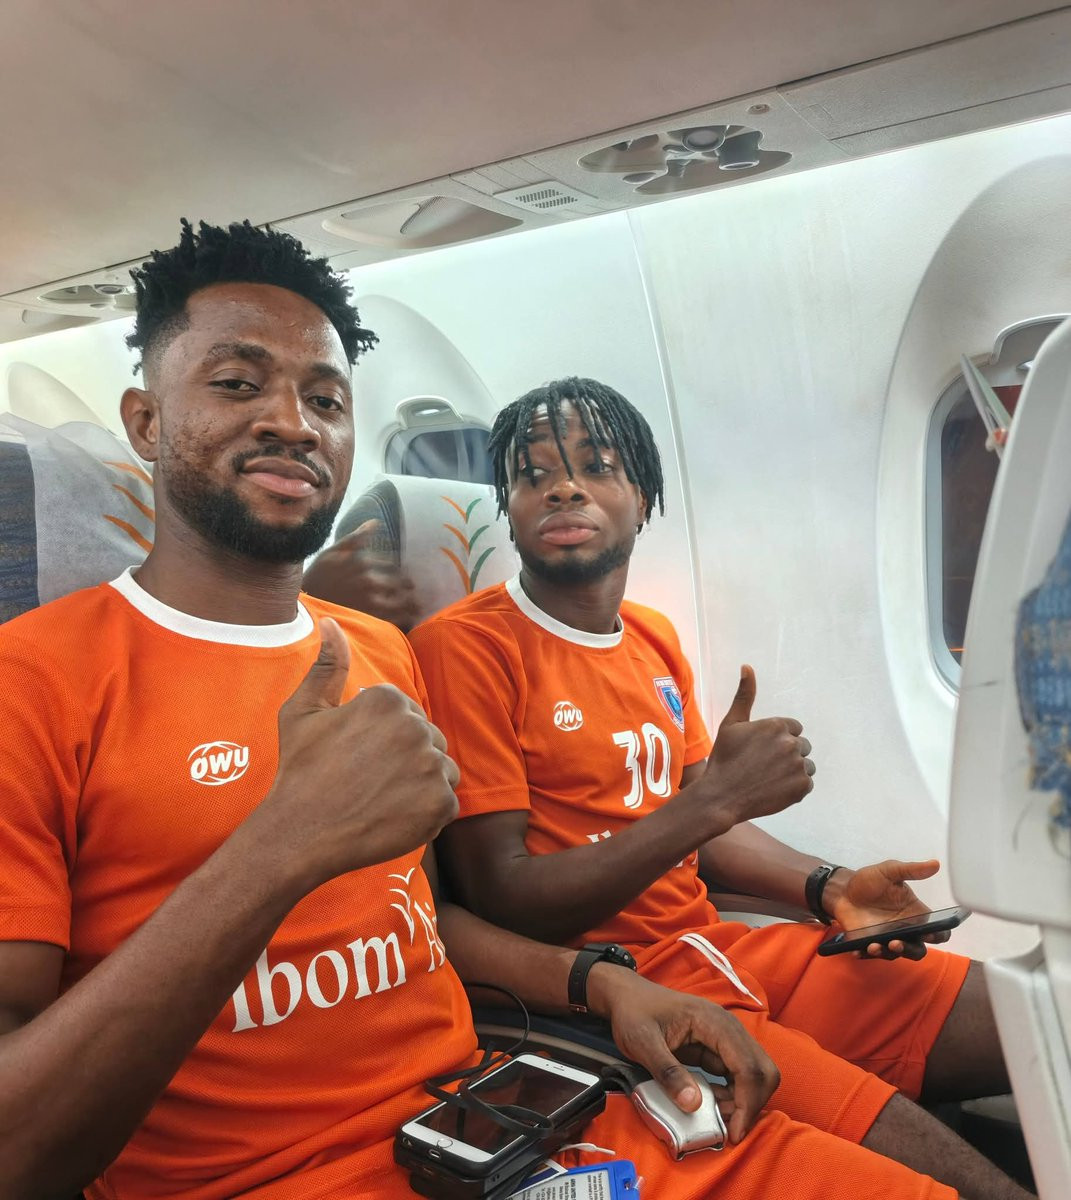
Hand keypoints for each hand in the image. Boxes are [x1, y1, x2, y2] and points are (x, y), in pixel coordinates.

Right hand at [251, 618, 458, 886]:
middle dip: (405, 758)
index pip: (404, 714)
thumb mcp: (303, 711)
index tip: (355, 759)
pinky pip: (446, 802)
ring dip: (421, 783)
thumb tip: (330, 622)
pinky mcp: (441, 803)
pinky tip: (394, 817)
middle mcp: (415, 728)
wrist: (300, 833)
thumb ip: (326, 664)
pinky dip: (427, 812)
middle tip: (367, 782)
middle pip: (427, 739)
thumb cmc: (300, 771)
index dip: (379, 739)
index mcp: (387, 700)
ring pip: (441, 769)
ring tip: (382, 798)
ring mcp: (431, 766)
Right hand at [302, 519, 418, 630]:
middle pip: (402, 583)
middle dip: (409, 588)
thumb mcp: (332, 553)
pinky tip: (408, 621)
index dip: (401, 572)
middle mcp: (370, 581)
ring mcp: (370, 601)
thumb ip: (356, 538)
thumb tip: (375, 522)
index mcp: (363, 562)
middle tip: (413, 592)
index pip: (393, 566)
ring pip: (403, 602)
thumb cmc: (317, 577)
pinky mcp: (368, 620)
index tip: (406, 577)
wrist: (303, 605)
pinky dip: (404, 620)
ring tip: (417, 608)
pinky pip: (395, 620)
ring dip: (412, 605)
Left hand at [587, 966, 778, 1144]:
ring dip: (743, 1101)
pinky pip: (738, 1075)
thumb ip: (667, 1072)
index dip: (747, 1102)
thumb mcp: (642, 1043)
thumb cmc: (633, 1014)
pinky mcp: (718, 1048)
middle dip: (751, 1103)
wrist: (628, 997)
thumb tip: (694, 1105)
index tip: (733, 1133)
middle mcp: (728, 1028)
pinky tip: (712, 1106)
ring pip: (754, 1074)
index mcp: (713, 1022)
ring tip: (716, 1119)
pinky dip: (733, 1095)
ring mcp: (725, 1038)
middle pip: (762, 1070)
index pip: (748, 1066)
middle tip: (727, 1128)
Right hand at [688, 666, 814, 834]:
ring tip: (771, 778)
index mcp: (777, 726)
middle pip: (801, 746)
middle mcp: (791, 743)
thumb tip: (747, 667)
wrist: (722, 796)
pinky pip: (807, 783)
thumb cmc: (724, 758)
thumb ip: (745, 695)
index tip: (763, 750)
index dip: (778, 739)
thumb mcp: (731, 724)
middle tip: (765, 766)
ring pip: (807, 765)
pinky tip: (775, 789)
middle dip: (787, 754)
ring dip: (794, 770)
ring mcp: (798, 766)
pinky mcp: (802, 788)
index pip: (793, 728)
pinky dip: (795, 787)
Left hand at [828, 859, 942, 960]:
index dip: (939, 935)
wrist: (843, 889)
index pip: (937, 931)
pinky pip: (869, 954)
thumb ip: (911, 870)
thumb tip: (935, 864)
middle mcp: (905, 930)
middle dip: (910, 950)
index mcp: (916, 915)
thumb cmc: (870, 881)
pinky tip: (857, 950)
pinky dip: (865, 954)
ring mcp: (886, 939)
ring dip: (887, 952)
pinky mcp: (867, 944)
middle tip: (897, 942)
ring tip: (874, 945)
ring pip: (894, 954)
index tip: (930, 933)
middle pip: (917, 949)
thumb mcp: (889, 871)